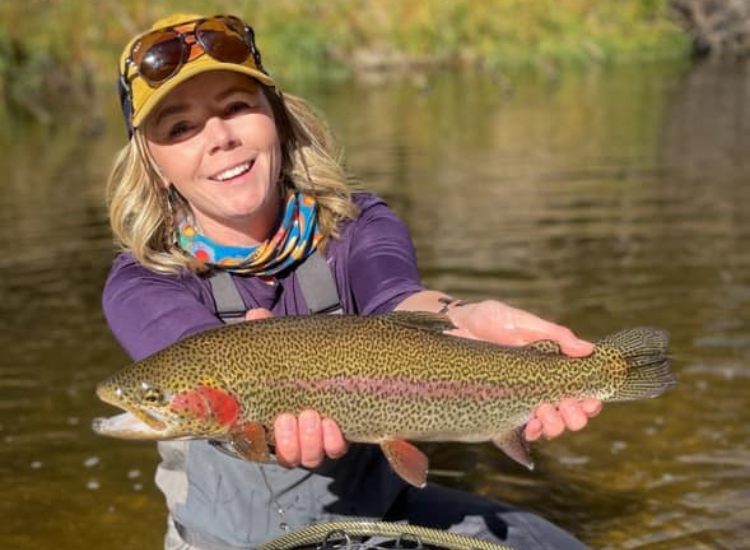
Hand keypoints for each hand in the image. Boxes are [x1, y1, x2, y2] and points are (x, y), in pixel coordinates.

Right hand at [244, 310, 348, 467]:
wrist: (334, 362)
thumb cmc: (298, 360)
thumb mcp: (283, 346)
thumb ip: (267, 332)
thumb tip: (255, 314)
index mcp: (271, 419)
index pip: (260, 444)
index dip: (266, 440)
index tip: (275, 420)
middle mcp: (293, 437)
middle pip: (289, 456)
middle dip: (291, 441)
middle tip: (296, 416)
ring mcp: (316, 439)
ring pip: (310, 457)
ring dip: (311, 442)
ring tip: (313, 416)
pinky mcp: (339, 437)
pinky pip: (335, 450)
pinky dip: (333, 442)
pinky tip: (333, 425)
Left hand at [446, 300, 601, 440]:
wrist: (454, 326)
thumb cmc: (491, 320)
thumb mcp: (524, 323)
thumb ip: (556, 335)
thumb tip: (588, 349)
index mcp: (552, 368)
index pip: (582, 392)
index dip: (591, 402)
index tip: (587, 399)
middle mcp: (540, 388)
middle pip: (571, 416)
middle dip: (574, 417)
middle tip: (563, 403)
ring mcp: (521, 401)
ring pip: (550, 427)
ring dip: (554, 425)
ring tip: (542, 411)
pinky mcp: (499, 410)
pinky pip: (520, 432)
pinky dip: (530, 432)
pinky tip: (529, 425)